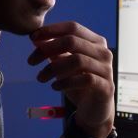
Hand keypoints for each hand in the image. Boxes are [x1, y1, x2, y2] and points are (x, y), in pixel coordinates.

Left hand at [27, 22, 114, 137]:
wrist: (95, 109)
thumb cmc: (79, 83)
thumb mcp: (63, 65)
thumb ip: (53, 51)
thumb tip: (35, 38)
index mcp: (95, 42)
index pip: (73, 27)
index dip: (51, 30)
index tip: (32, 37)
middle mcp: (103, 52)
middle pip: (72, 41)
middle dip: (48, 49)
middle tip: (31, 61)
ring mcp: (107, 69)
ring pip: (77, 60)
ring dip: (53, 68)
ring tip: (40, 78)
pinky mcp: (106, 86)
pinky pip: (84, 79)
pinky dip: (66, 82)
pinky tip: (54, 87)